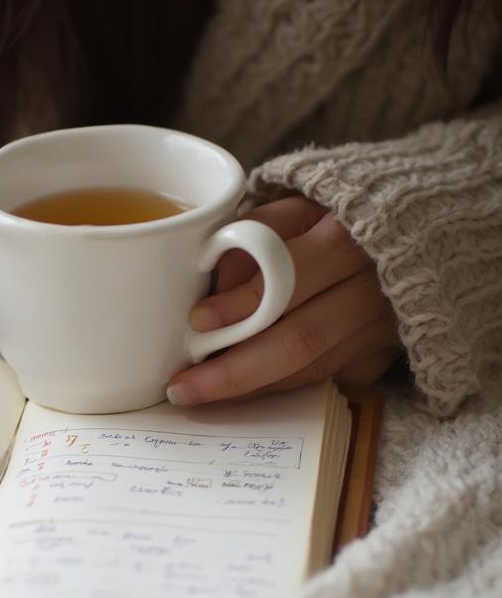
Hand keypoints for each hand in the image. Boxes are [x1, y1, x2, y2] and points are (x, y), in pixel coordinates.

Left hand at [166, 196, 402, 405]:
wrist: (415, 233)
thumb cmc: (340, 216)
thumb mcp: (298, 206)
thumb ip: (255, 235)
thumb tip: (216, 290)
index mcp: (352, 237)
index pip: (289, 279)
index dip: (242, 305)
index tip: (198, 321)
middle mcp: (376, 289)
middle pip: (299, 342)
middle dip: (233, 372)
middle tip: (183, 387)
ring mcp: (384, 329)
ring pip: (309, 370)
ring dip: (250, 387)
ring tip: (200, 391)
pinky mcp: (382, 356)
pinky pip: (324, 381)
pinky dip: (279, 387)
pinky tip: (243, 391)